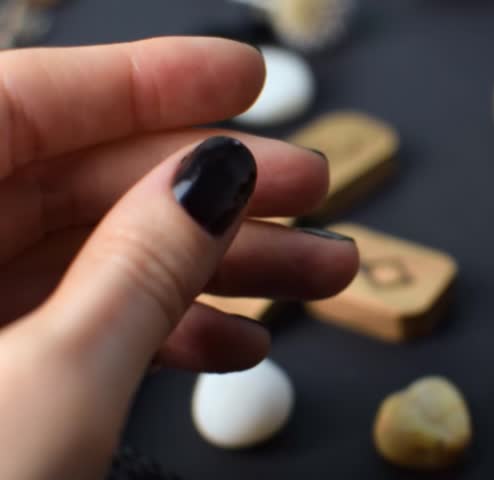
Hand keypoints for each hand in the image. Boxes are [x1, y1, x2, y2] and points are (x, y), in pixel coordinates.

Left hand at [0, 37, 357, 477]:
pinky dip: (166, 332)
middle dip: (212, 186)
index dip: (150, 80)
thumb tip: (215, 177)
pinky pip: (83, 325)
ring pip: (98, 259)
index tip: (244, 77)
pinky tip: (239, 344)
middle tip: (311, 184)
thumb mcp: (52, 387)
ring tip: (318, 275)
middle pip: (80, 183)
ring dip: (216, 268)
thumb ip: (141, 266)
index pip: (25, 101)